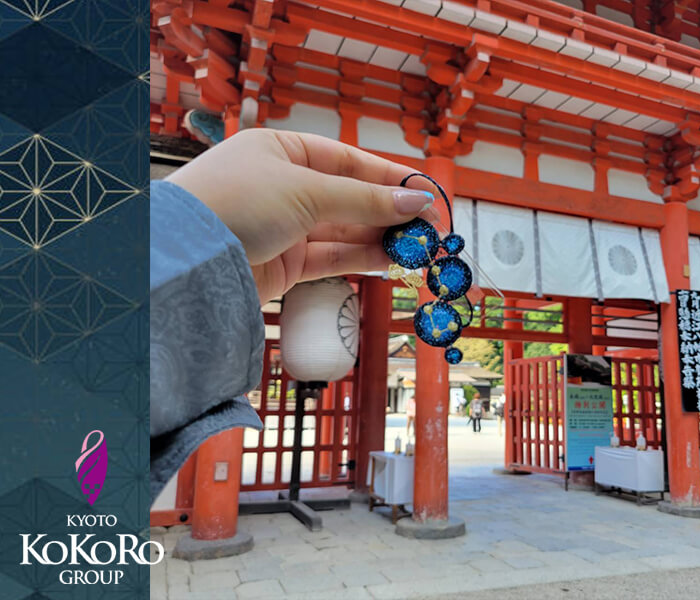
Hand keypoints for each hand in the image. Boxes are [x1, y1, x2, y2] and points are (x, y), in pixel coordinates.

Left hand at [166, 128, 439, 302]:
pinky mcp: (283, 264)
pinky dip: (361, 258)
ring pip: (344, 230)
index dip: (388, 177)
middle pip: (349, 197)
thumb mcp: (307, 191)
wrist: (184, 259)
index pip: (346, 160)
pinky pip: (331, 257)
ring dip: (381, 238)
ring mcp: (282, 227)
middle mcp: (282, 187)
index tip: (424, 193)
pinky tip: (390, 260)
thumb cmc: (232, 203)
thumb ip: (365, 199)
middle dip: (389, 212)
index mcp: (280, 151)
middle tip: (429, 227)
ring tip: (416, 247)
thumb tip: (415, 201)